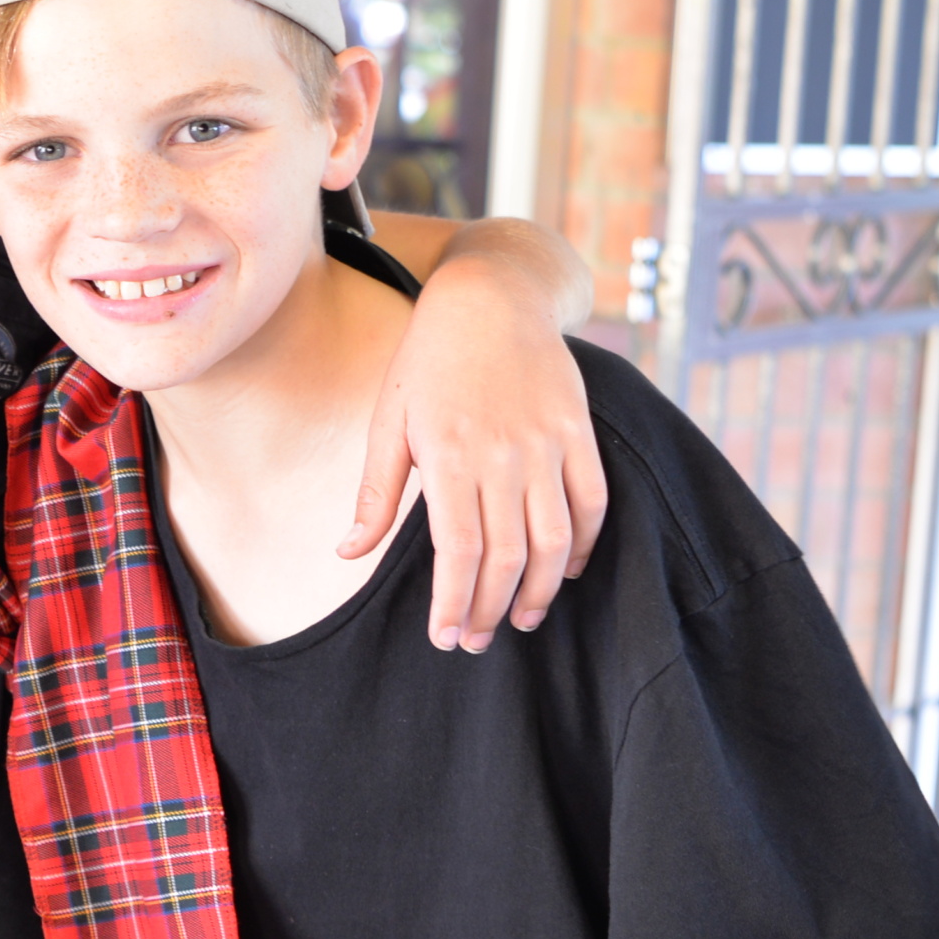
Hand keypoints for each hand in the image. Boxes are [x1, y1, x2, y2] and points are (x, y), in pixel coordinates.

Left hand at [353, 258, 606, 650]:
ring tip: (519, 619)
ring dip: (539, 590)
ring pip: (553, 539)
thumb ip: (375, 492)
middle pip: (506, 555)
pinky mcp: (578, 432)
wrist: (491, 297)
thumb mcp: (388, 420)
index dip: (453, 602)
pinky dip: (581, 544)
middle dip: (489, 609)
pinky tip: (563, 570)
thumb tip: (348, 554)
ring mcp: (547, 443)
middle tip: (475, 641)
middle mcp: (503, 454)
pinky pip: (590, 502)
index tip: (445, 637)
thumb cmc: (428, 361)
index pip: (457, 551)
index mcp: (449, 455)